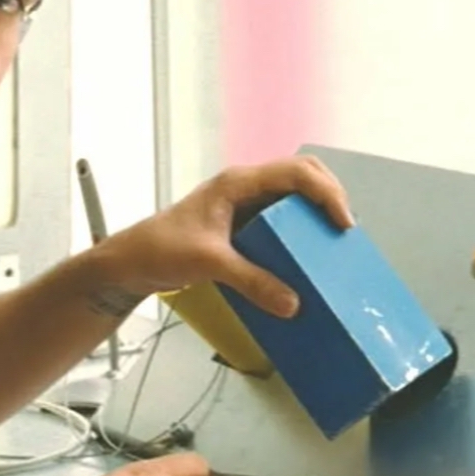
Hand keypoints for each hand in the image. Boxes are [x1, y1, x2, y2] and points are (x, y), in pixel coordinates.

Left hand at [90, 155, 353, 318]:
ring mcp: (243, 204)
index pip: (297, 172)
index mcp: (238, 183)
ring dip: (316, 211)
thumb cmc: (160, 249)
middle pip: (301, 174)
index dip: (327, 193)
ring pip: (292, 195)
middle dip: (329, 195)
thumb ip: (252, 281)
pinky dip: (299, 231)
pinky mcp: (240, 225)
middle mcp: (244, 187)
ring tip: (333, 241)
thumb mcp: (209, 264)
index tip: (343, 223)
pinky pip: (280, 219)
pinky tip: (307, 255)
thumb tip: (294, 303)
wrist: (130, 262)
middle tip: (344, 228)